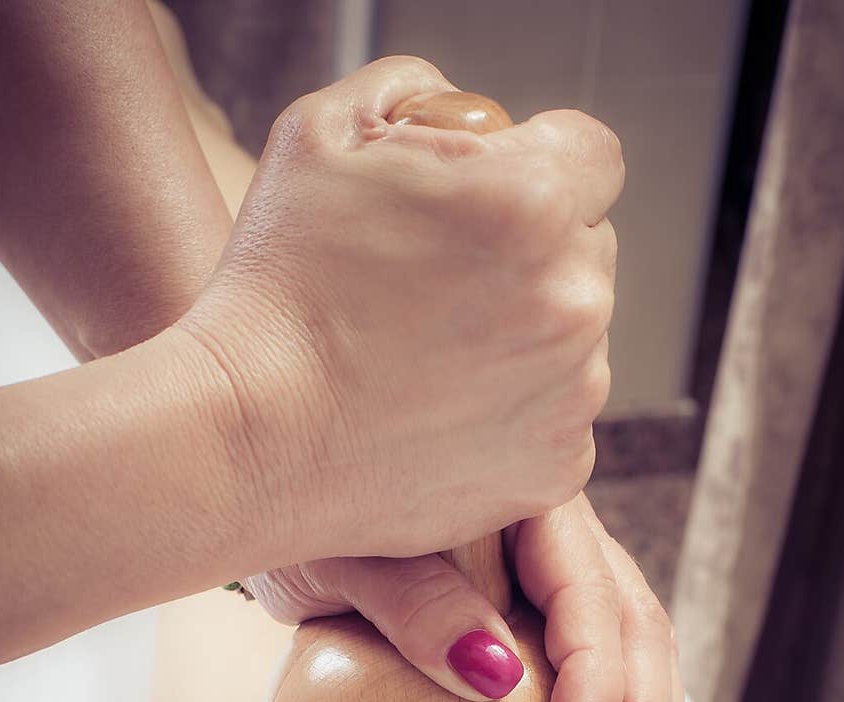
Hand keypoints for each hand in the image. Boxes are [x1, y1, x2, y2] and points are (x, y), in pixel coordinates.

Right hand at [180, 55, 621, 568]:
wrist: (251, 440)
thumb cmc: (277, 289)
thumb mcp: (321, 133)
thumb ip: (415, 92)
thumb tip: (459, 109)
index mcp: (534, 201)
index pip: (592, 156)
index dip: (538, 167)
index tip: (488, 201)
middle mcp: (575, 298)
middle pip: (586, 250)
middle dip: (530, 255)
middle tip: (438, 286)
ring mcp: (573, 394)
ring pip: (574, 340)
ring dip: (525, 337)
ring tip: (428, 359)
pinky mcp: (556, 468)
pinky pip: (557, 421)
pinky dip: (514, 416)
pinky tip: (440, 414)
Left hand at [245, 492, 683, 701]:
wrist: (285, 503)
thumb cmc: (307, 526)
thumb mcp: (342, 561)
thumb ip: (414, 605)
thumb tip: (497, 675)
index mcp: (517, 496)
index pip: (583, 586)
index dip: (595, 670)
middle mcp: (553, 527)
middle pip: (628, 617)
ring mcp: (555, 567)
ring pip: (635, 641)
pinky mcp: (544, 609)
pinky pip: (606, 659)